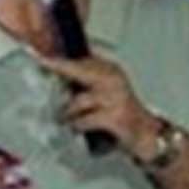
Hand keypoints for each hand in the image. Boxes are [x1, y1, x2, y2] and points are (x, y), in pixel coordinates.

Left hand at [32, 51, 159, 154]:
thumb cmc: (121, 114)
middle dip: (59, 67)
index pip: (82, 59)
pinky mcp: (115, 116)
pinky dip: (78, 125)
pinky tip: (79, 128)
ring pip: (79, 100)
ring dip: (68, 112)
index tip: (41, 54)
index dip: (60, 58)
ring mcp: (115, 97)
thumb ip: (86, 81)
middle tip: (42, 62)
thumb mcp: (106, 91)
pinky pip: (85, 120)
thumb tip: (58, 75)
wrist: (147, 134)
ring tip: (67, 119)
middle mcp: (114, 80)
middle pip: (79, 69)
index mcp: (111, 70)